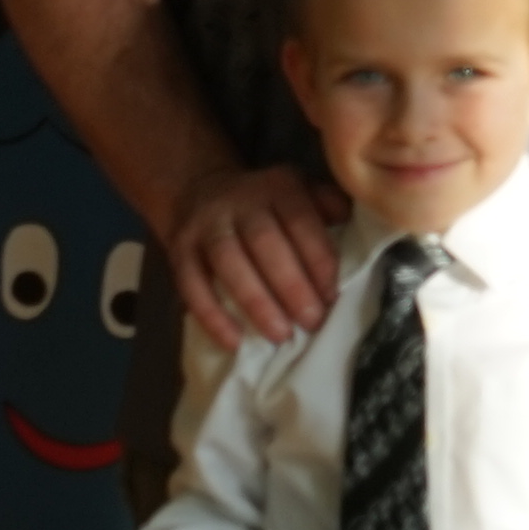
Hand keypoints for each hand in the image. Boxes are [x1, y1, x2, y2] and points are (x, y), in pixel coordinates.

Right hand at [166, 164, 342, 348]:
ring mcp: (207, 226)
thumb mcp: (297, 192)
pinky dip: (211, 315)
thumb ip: (325, 204)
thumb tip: (348, 218)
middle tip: (311, 321)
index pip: (300, 220)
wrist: (198, 189)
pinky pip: (191, 284)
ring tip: (280, 334)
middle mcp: (240, 201)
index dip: (317, 258)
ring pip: (229, 261)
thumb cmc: (264, 206)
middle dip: (291, 285)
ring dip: (256, 301)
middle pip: (265, 242)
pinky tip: (234, 341)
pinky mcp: (180, 250)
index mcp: (277, 187)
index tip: (332, 295)